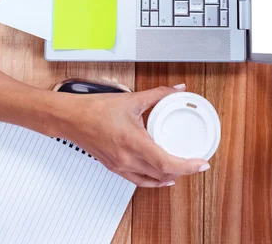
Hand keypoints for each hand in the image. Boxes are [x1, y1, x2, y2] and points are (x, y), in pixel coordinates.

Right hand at [54, 84, 209, 186]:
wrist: (71, 118)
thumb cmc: (95, 109)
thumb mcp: (132, 99)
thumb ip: (158, 94)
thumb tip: (177, 90)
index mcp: (133, 142)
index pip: (166, 163)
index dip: (187, 166)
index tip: (200, 163)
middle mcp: (127, 159)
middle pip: (162, 175)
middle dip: (183, 171)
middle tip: (196, 162)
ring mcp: (120, 166)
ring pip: (151, 181)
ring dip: (169, 177)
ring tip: (182, 168)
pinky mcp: (114, 167)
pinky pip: (138, 180)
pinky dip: (153, 180)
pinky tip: (160, 175)